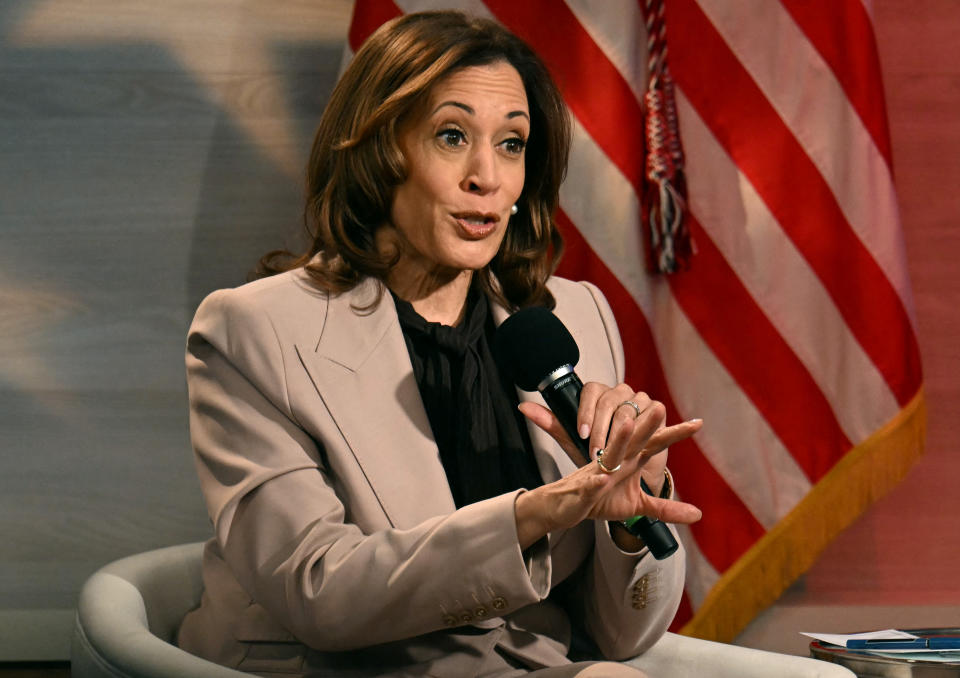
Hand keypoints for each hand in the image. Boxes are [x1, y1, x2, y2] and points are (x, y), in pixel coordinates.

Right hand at [514, 384, 701, 548]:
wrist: (567, 505)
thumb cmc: (602, 499)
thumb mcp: (638, 506)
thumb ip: (666, 509)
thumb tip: (698, 514)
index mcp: (630, 461)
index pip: (655, 444)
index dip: (674, 434)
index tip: (698, 423)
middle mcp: (615, 461)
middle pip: (634, 440)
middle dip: (646, 425)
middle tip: (661, 407)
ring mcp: (598, 473)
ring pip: (608, 454)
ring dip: (617, 440)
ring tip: (625, 424)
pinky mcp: (583, 490)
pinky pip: (589, 485)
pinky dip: (594, 483)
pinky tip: (601, 479)